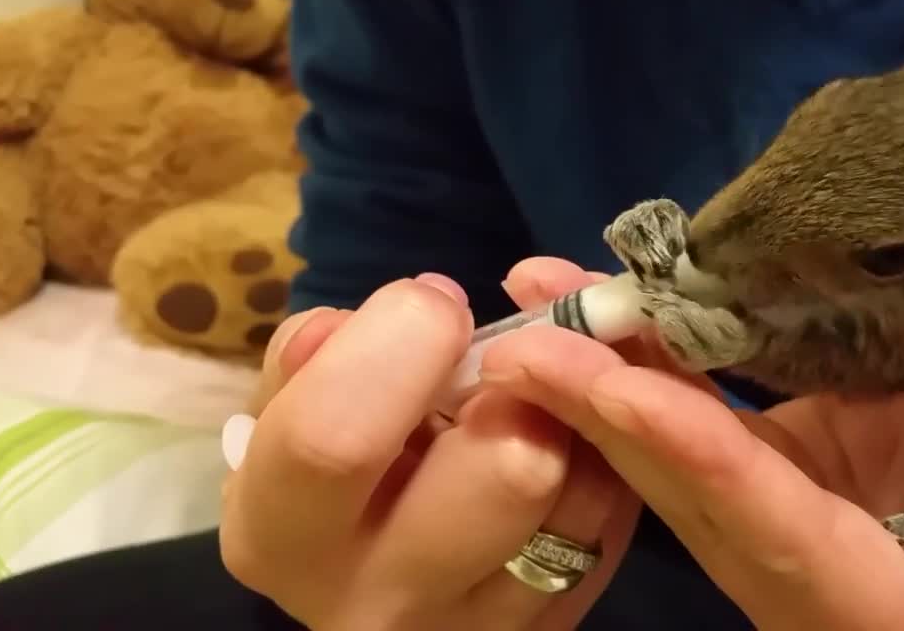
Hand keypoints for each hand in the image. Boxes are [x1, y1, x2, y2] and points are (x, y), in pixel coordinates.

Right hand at [218, 274, 639, 630]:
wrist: (366, 573)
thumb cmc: (323, 467)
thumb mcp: (290, 403)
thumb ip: (324, 352)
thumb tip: (419, 305)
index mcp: (287, 535)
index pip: (339, 436)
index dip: (404, 339)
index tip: (438, 306)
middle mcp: (385, 602)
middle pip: (512, 467)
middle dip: (521, 382)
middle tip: (498, 365)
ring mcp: (484, 626)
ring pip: (586, 489)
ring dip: (573, 414)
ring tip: (528, 403)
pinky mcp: (556, 627)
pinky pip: (616, 515)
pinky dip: (604, 454)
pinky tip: (565, 439)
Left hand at [482, 257, 903, 630]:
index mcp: (875, 587)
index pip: (773, 527)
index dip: (700, 461)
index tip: (615, 388)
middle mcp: (793, 557)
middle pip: (683, 493)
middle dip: (599, 416)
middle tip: (520, 336)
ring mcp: (759, 508)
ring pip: (662, 448)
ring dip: (588, 376)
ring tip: (530, 291)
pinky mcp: (748, 462)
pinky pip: (674, 407)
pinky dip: (622, 352)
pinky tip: (567, 288)